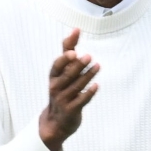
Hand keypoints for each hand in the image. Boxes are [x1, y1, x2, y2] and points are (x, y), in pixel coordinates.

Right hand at [39, 29, 99, 150]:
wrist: (57, 121)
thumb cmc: (62, 90)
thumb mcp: (61, 72)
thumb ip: (68, 50)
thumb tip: (76, 29)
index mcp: (53, 77)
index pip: (56, 66)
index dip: (64, 60)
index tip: (74, 52)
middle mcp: (55, 88)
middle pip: (67, 75)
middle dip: (78, 66)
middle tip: (89, 56)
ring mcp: (63, 100)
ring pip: (76, 87)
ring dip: (87, 76)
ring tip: (98, 66)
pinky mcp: (71, 111)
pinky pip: (81, 101)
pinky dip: (88, 93)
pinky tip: (96, 86)